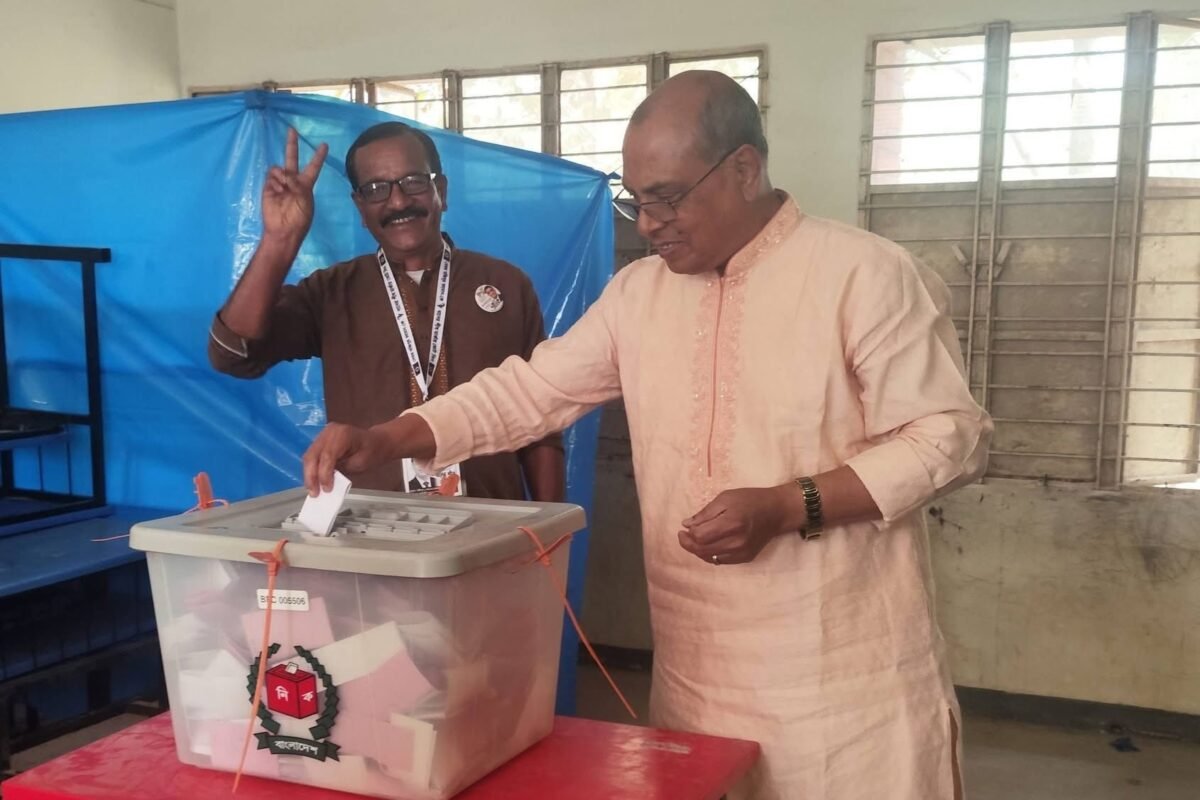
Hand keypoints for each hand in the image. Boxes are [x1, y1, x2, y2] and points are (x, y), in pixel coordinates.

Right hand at [262, 128, 328, 241]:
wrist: (283, 230)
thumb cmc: (299, 218)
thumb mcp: (305, 199)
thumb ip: (297, 183)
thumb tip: (285, 175)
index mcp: (306, 185)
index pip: (313, 167)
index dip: (318, 157)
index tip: (324, 145)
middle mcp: (293, 181)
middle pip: (292, 159)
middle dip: (292, 145)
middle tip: (292, 130)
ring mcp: (279, 183)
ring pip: (279, 168)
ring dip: (283, 175)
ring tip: (285, 188)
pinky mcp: (268, 187)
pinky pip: (271, 176)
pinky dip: (275, 181)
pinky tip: (278, 191)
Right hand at [302, 423, 384, 494]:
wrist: (375, 442)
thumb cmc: (371, 452)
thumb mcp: (359, 464)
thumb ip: (342, 471)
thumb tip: (326, 482)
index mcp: (343, 434)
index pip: (327, 455)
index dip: (324, 474)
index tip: (326, 489)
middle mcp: (330, 431)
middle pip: (313, 455)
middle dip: (311, 476)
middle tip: (314, 492)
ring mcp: (323, 434)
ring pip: (309, 456)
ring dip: (309, 474)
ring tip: (312, 489)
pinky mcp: (320, 440)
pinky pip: (312, 455)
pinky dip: (311, 469)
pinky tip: (313, 481)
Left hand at [678, 486, 795, 565]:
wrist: (776, 512)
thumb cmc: (750, 500)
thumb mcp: (725, 498)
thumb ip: (705, 513)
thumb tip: (686, 525)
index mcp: (731, 523)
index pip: (699, 536)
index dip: (687, 534)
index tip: (684, 528)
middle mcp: (736, 541)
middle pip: (702, 550)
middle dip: (688, 543)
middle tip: (684, 535)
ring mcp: (741, 552)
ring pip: (709, 558)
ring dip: (698, 550)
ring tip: (696, 539)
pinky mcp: (745, 558)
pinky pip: (720, 561)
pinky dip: (710, 554)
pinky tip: (709, 544)